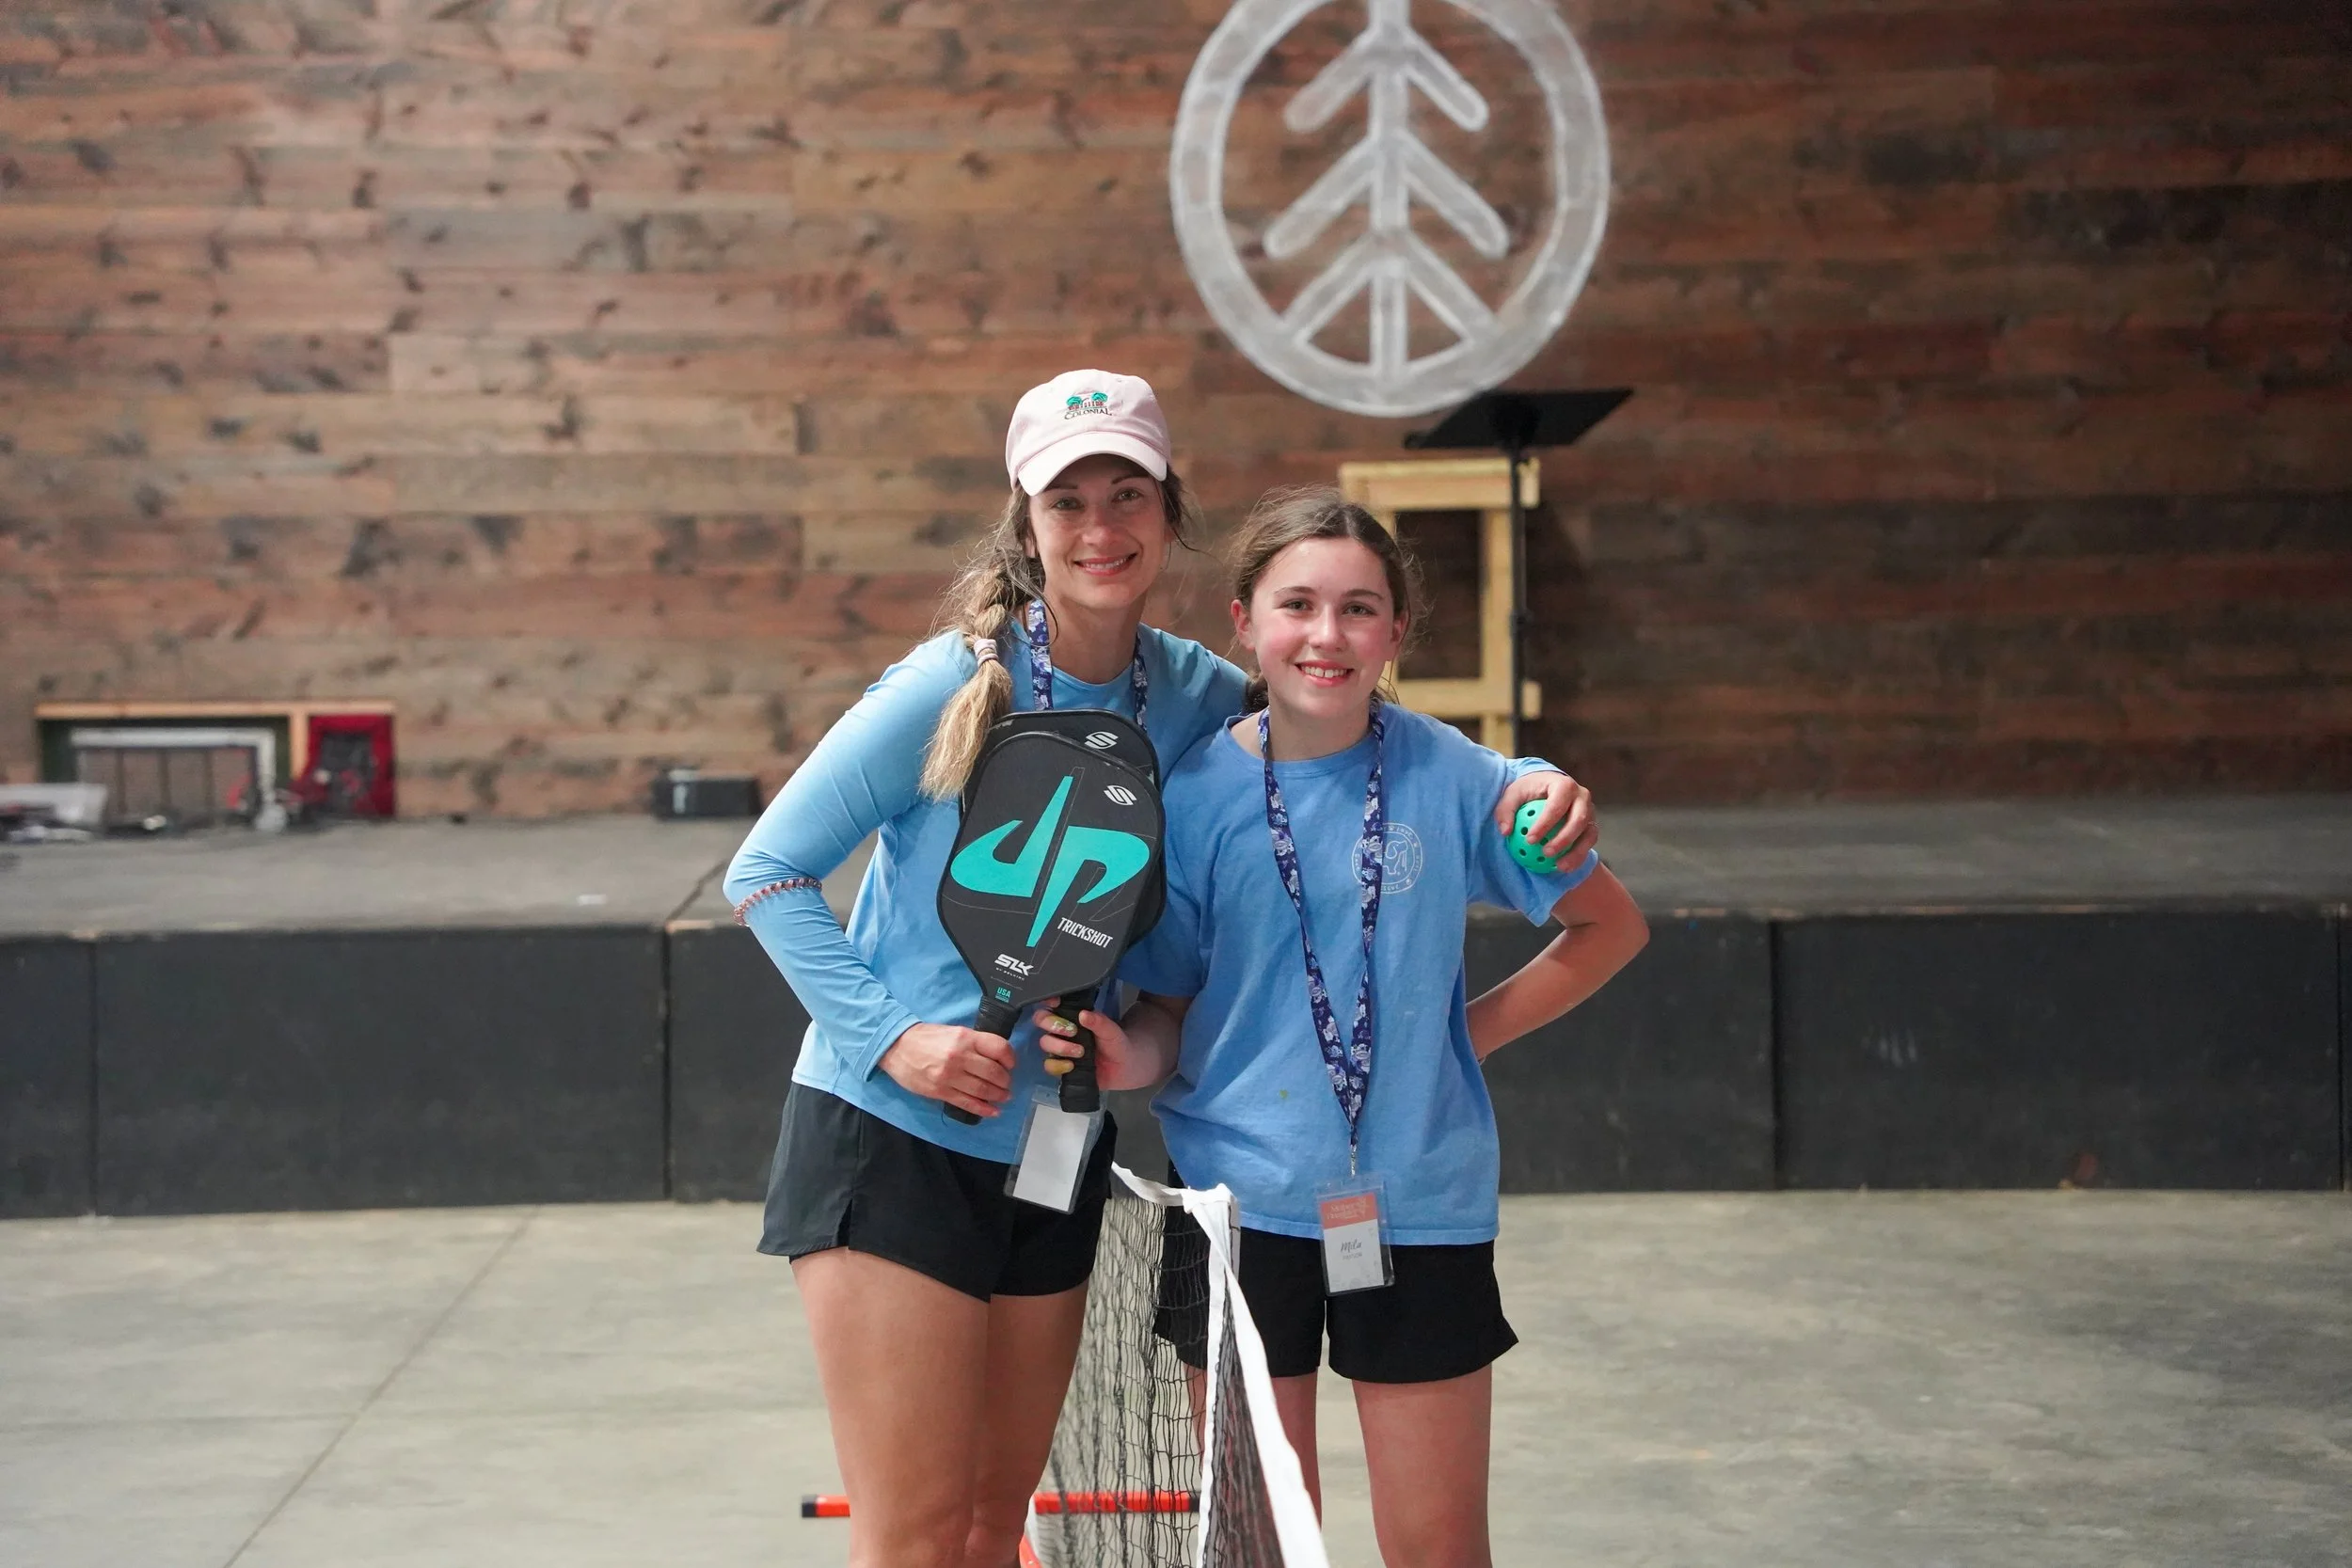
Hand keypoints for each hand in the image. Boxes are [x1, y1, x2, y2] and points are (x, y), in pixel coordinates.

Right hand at [879, 1022, 1014, 1118]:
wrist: (896, 1046)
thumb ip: (974, 1043)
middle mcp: (959, 1056)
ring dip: (998, 1096)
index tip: (1011, 1065)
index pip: (999, 1048)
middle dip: (1005, 1081)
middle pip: (994, 1072)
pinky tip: (993, 1111)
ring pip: (983, 1090)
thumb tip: (996, 1057)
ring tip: (1004, 1097)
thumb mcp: (953, 1031)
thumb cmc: (926, 1038)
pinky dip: (984, 1109)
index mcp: (965, 1038)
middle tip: (1007, 1084)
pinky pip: (967, 1103)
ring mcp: (950, 1076)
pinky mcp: (941, 1092)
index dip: (1010, 1058)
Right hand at [1032, 1006, 1152, 1092]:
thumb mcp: (1112, 1031)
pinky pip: (1049, 1065)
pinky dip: (1058, 1065)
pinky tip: (1071, 1066)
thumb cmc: (1118, 1044)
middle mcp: (1062, 1030)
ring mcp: (1060, 1048)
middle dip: (1053, 1024)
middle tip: (1072, 1031)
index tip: (1055, 1003)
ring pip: (1045, 1043)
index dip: (1048, 1000)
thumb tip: (1084, 1014)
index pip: (1052, 1003)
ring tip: (1079, 1052)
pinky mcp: (1061, 1066)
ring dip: (1059, 1047)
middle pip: (1041, 1021)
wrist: (1125, 1068)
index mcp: (1073, 1016)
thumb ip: (1100, 1022)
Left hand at [1495, 769, 1595, 862]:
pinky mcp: (1591, 825)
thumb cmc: (1529, 790)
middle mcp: (1582, 796)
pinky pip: (1588, 843)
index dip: (1545, 824)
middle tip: (1545, 853)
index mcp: (1563, 785)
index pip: (1556, 805)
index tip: (1529, 840)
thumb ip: (1505, 811)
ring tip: (1558, 866)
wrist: (1547, 786)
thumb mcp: (1512, 795)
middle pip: (1578, 820)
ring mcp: (1590, 811)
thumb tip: (1505, 831)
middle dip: (1563, 839)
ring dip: (1575, 852)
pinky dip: (1578, 857)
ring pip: (1588, 834)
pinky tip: (1564, 867)